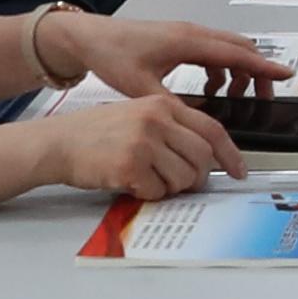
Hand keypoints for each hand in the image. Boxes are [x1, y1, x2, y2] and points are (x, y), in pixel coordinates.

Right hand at [37, 91, 244, 202]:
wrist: (58, 142)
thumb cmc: (95, 133)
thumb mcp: (138, 116)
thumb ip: (171, 129)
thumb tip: (205, 156)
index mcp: (162, 104)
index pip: (212, 129)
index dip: (230, 154)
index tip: (239, 170)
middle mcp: (156, 119)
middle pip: (202, 158)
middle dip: (197, 178)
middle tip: (181, 183)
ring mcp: (143, 141)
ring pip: (184, 177)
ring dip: (171, 187)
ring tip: (148, 179)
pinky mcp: (130, 164)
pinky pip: (159, 191)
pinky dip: (149, 194)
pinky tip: (131, 182)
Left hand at [73, 13, 286, 100]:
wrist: (89, 37)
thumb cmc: (112, 54)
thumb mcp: (141, 87)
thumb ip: (171, 105)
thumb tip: (195, 123)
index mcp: (188, 42)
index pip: (237, 54)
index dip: (264, 67)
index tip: (286, 74)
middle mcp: (192, 34)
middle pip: (240, 49)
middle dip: (257, 73)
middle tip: (262, 98)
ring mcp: (187, 35)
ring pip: (228, 50)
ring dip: (238, 72)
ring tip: (232, 97)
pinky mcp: (179, 40)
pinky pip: (213, 52)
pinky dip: (221, 70)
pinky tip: (209, 89)